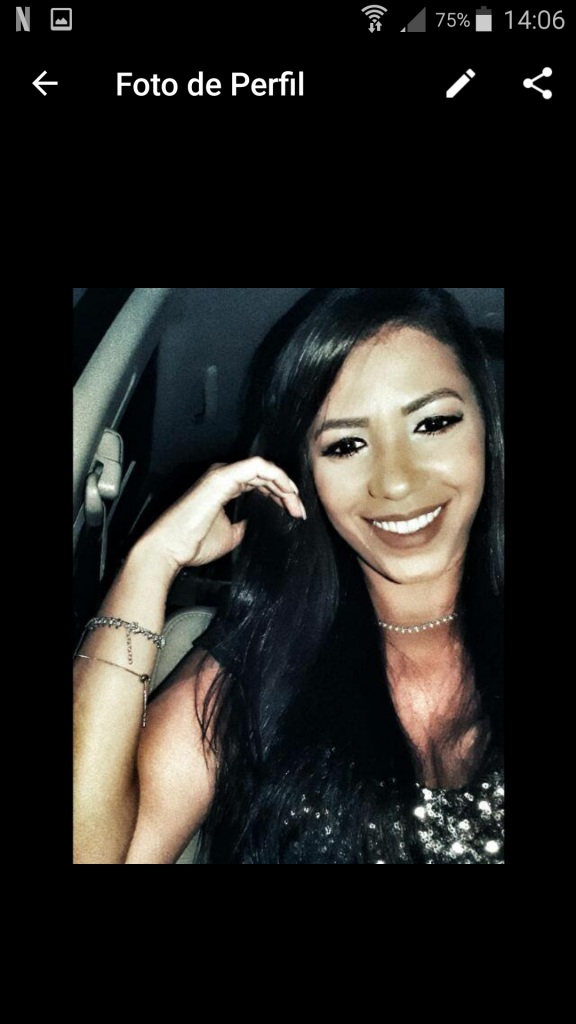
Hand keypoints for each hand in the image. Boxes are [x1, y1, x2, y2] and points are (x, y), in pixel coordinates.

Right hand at [135, 457, 305, 571]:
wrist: (169, 550)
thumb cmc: (192, 544)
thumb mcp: (230, 535)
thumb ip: (245, 525)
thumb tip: (256, 524)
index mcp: (225, 488)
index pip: (260, 484)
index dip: (281, 496)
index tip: (295, 514)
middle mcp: (224, 477)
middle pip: (265, 476)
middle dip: (287, 492)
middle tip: (299, 511)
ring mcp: (222, 474)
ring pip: (264, 469)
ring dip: (284, 484)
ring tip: (296, 503)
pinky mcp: (221, 477)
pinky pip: (256, 466)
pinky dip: (275, 475)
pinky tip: (286, 490)